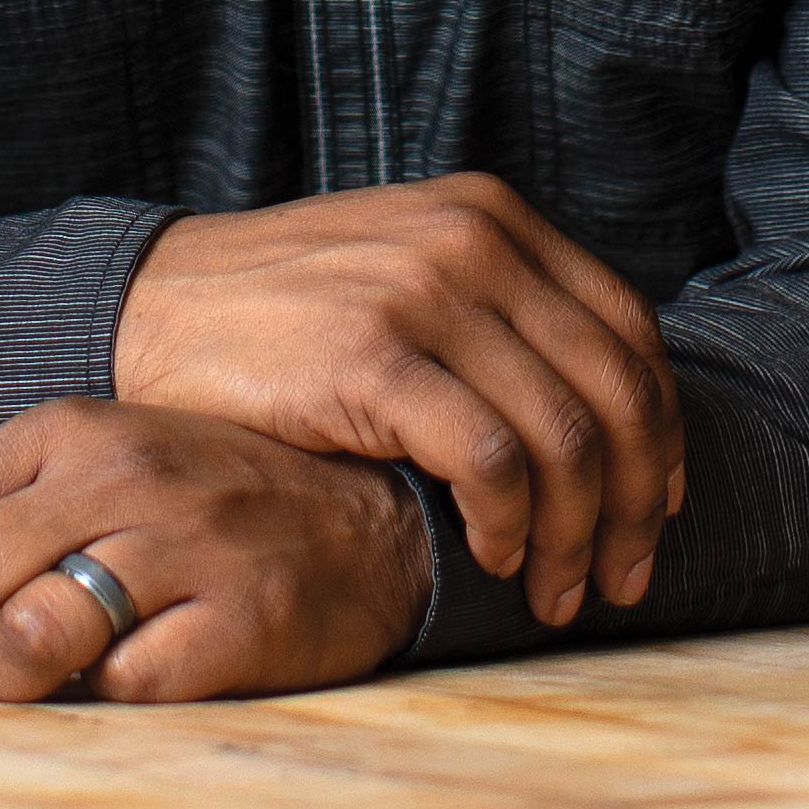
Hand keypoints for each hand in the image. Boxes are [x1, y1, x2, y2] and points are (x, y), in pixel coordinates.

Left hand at [0, 399, 428, 703]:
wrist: (376, 520)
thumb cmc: (201, 513)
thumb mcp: (75, 491)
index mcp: (66, 432)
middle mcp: (120, 474)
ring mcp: (187, 544)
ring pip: (30, 634)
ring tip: (21, 687)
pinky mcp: (245, 618)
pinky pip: (130, 685)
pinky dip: (103, 702)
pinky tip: (122, 685)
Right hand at [113, 176, 684, 629]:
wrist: (150, 308)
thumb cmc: (281, 317)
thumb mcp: (405, 275)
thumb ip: (496, 319)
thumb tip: (598, 422)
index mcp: (495, 218)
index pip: (629, 332)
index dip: (659, 433)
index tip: (653, 509)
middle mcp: (475, 241)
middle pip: (616, 390)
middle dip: (633, 504)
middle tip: (619, 577)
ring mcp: (425, 293)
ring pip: (566, 436)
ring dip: (575, 534)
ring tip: (555, 590)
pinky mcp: (373, 356)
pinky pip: (492, 459)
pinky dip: (511, 523)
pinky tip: (491, 554)